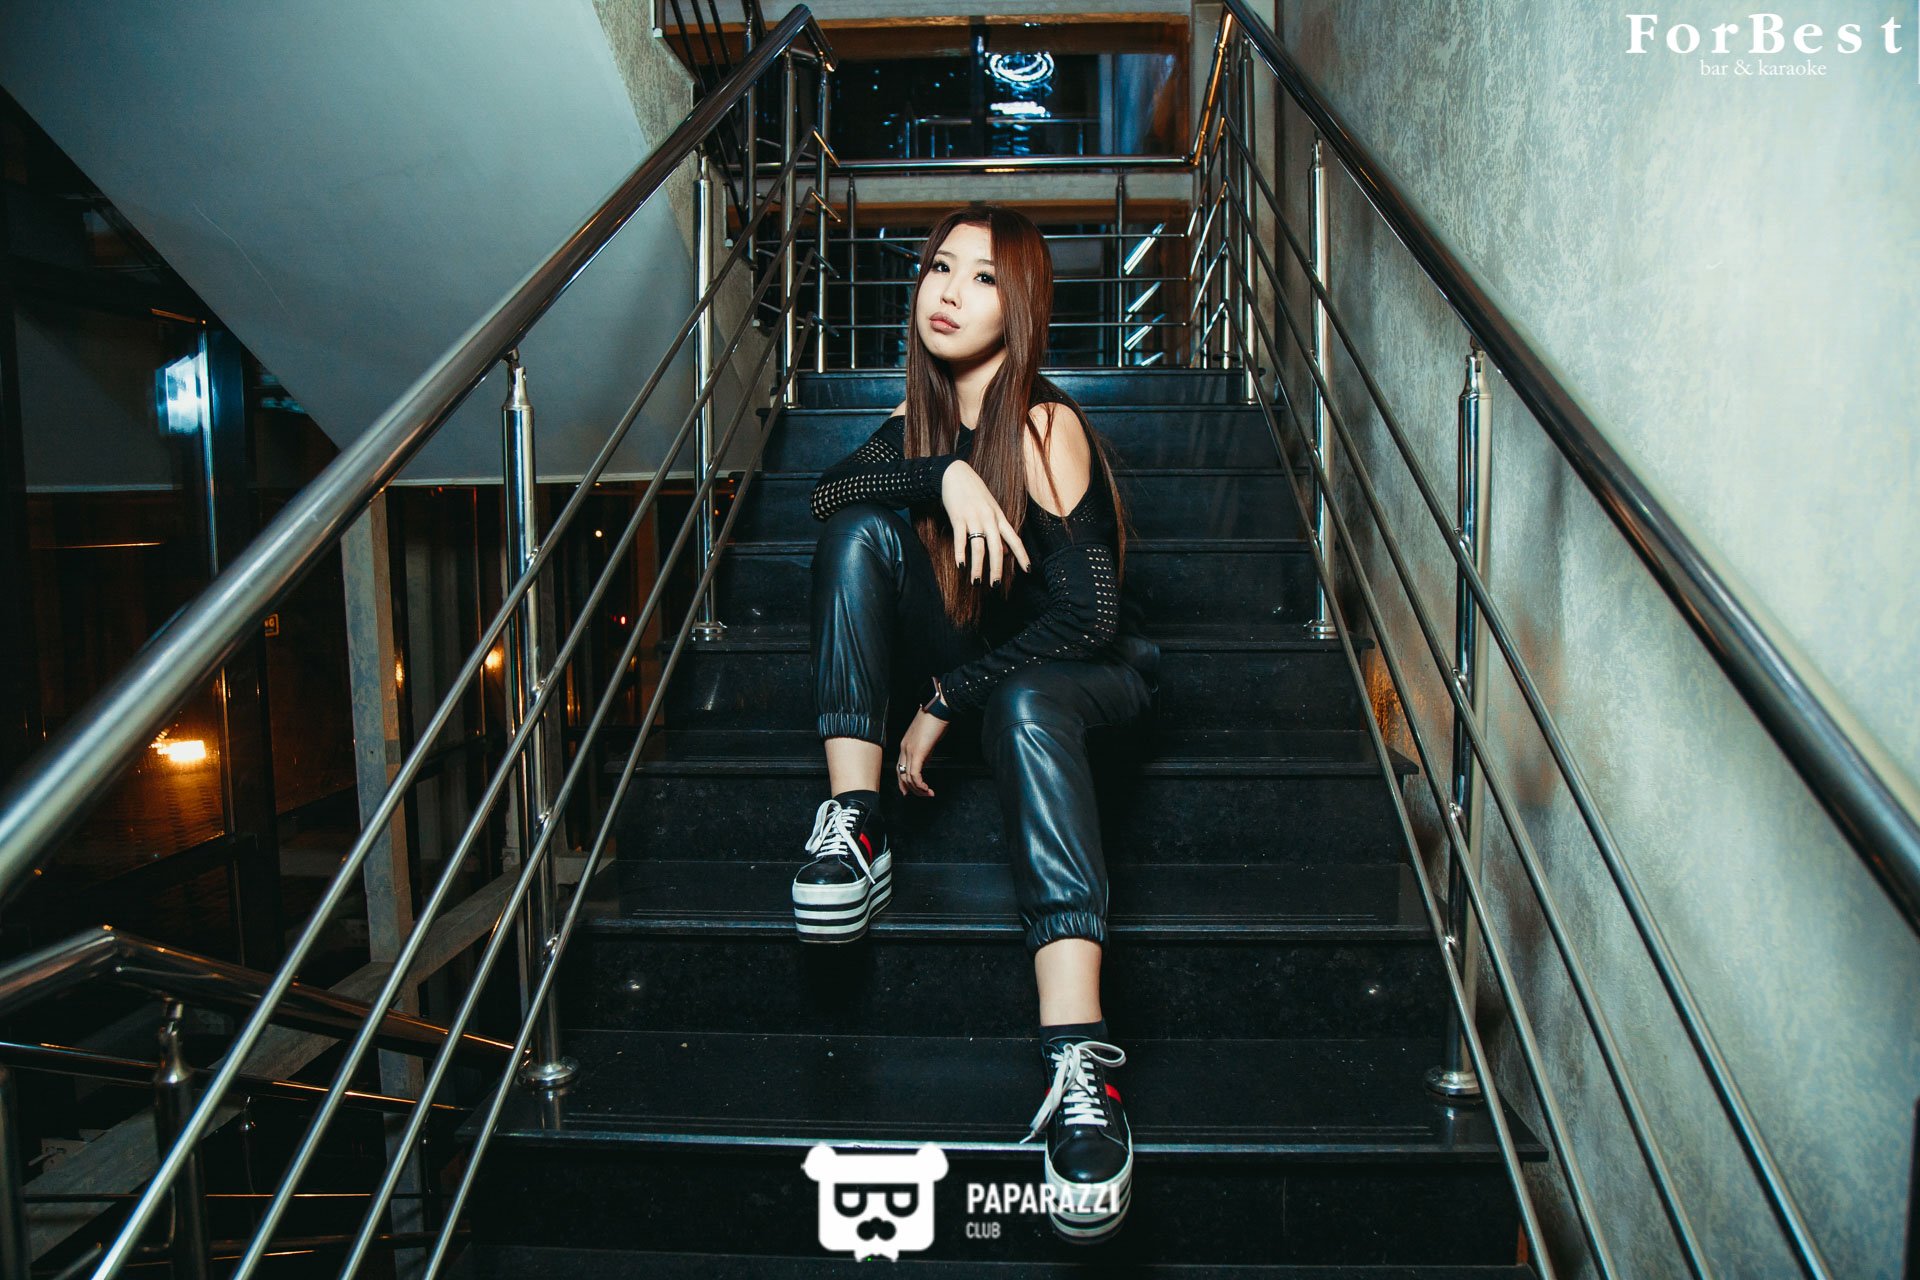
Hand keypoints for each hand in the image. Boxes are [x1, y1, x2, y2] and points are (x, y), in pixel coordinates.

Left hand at [896, 708, 948, 796]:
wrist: (938, 708)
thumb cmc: (935, 720)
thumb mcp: (927, 739)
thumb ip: (924, 750)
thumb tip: (925, 760)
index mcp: (905, 745)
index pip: (899, 767)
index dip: (903, 782)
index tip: (908, 791)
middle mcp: (904, 748)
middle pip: (901, 775)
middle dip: (911, 789)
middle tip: (921, 795)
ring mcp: (909, 750)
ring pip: (908, 777)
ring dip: (918, 789)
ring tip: (928, 793)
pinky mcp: (918, 752)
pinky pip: (915, 774)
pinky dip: (920, 784)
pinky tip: (927, 788)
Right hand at [941, 462, 1030, 585]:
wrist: (955, 473)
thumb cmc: (973, 493)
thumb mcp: (990, 509)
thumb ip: (998, 530)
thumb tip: (1006, 551)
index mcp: (999, 518)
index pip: (1015, 539)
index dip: (1022, 555)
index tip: (1028, 570)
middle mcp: (989, 519)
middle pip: (997, 548)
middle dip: (997, 568)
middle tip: (995, 586)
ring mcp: (974, 518)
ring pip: (978, 547)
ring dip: (977, 567)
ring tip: (975, 582)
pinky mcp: (958, 517)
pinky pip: (960, 540)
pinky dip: (960, 554)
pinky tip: (960, 566)